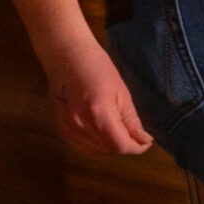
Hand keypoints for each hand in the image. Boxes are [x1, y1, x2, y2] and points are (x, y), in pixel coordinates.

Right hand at [40, 31, 151, 154]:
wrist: (65, 53)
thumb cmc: (95, 66)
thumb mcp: (121, 92)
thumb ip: (131, 121)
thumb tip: (143, 140)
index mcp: (98, 112)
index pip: (121, 145)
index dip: (137, 147)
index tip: (145, 141)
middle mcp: (79, 122)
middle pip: (109, 149)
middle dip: (123, 144)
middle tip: (131, 131)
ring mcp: (66, 125)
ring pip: (95, 149)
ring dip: (108, 144)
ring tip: (114, 127)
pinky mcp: (58, 125)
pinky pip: (81, 145)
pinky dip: (93, 142)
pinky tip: (97, 128)